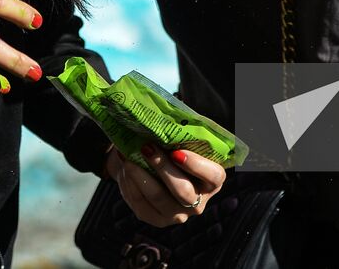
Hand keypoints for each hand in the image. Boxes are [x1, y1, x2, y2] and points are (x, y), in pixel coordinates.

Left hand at [104, 144, 226, 227]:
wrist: (149, 164)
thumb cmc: (170, 148)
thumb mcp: (182, 141)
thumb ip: (182, 134)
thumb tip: (165, 118)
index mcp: (212, 181)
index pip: (214, 176)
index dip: (196, 165)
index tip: (176, 151)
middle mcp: (198, 202)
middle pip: (183, 191)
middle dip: (162, 168)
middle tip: (146, 147)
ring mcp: (177, 214)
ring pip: (159, 197)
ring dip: (141, 174)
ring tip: (128, 156)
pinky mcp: (156, 219)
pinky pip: (141, 204)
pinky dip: (130, 184)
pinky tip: (125, 168)